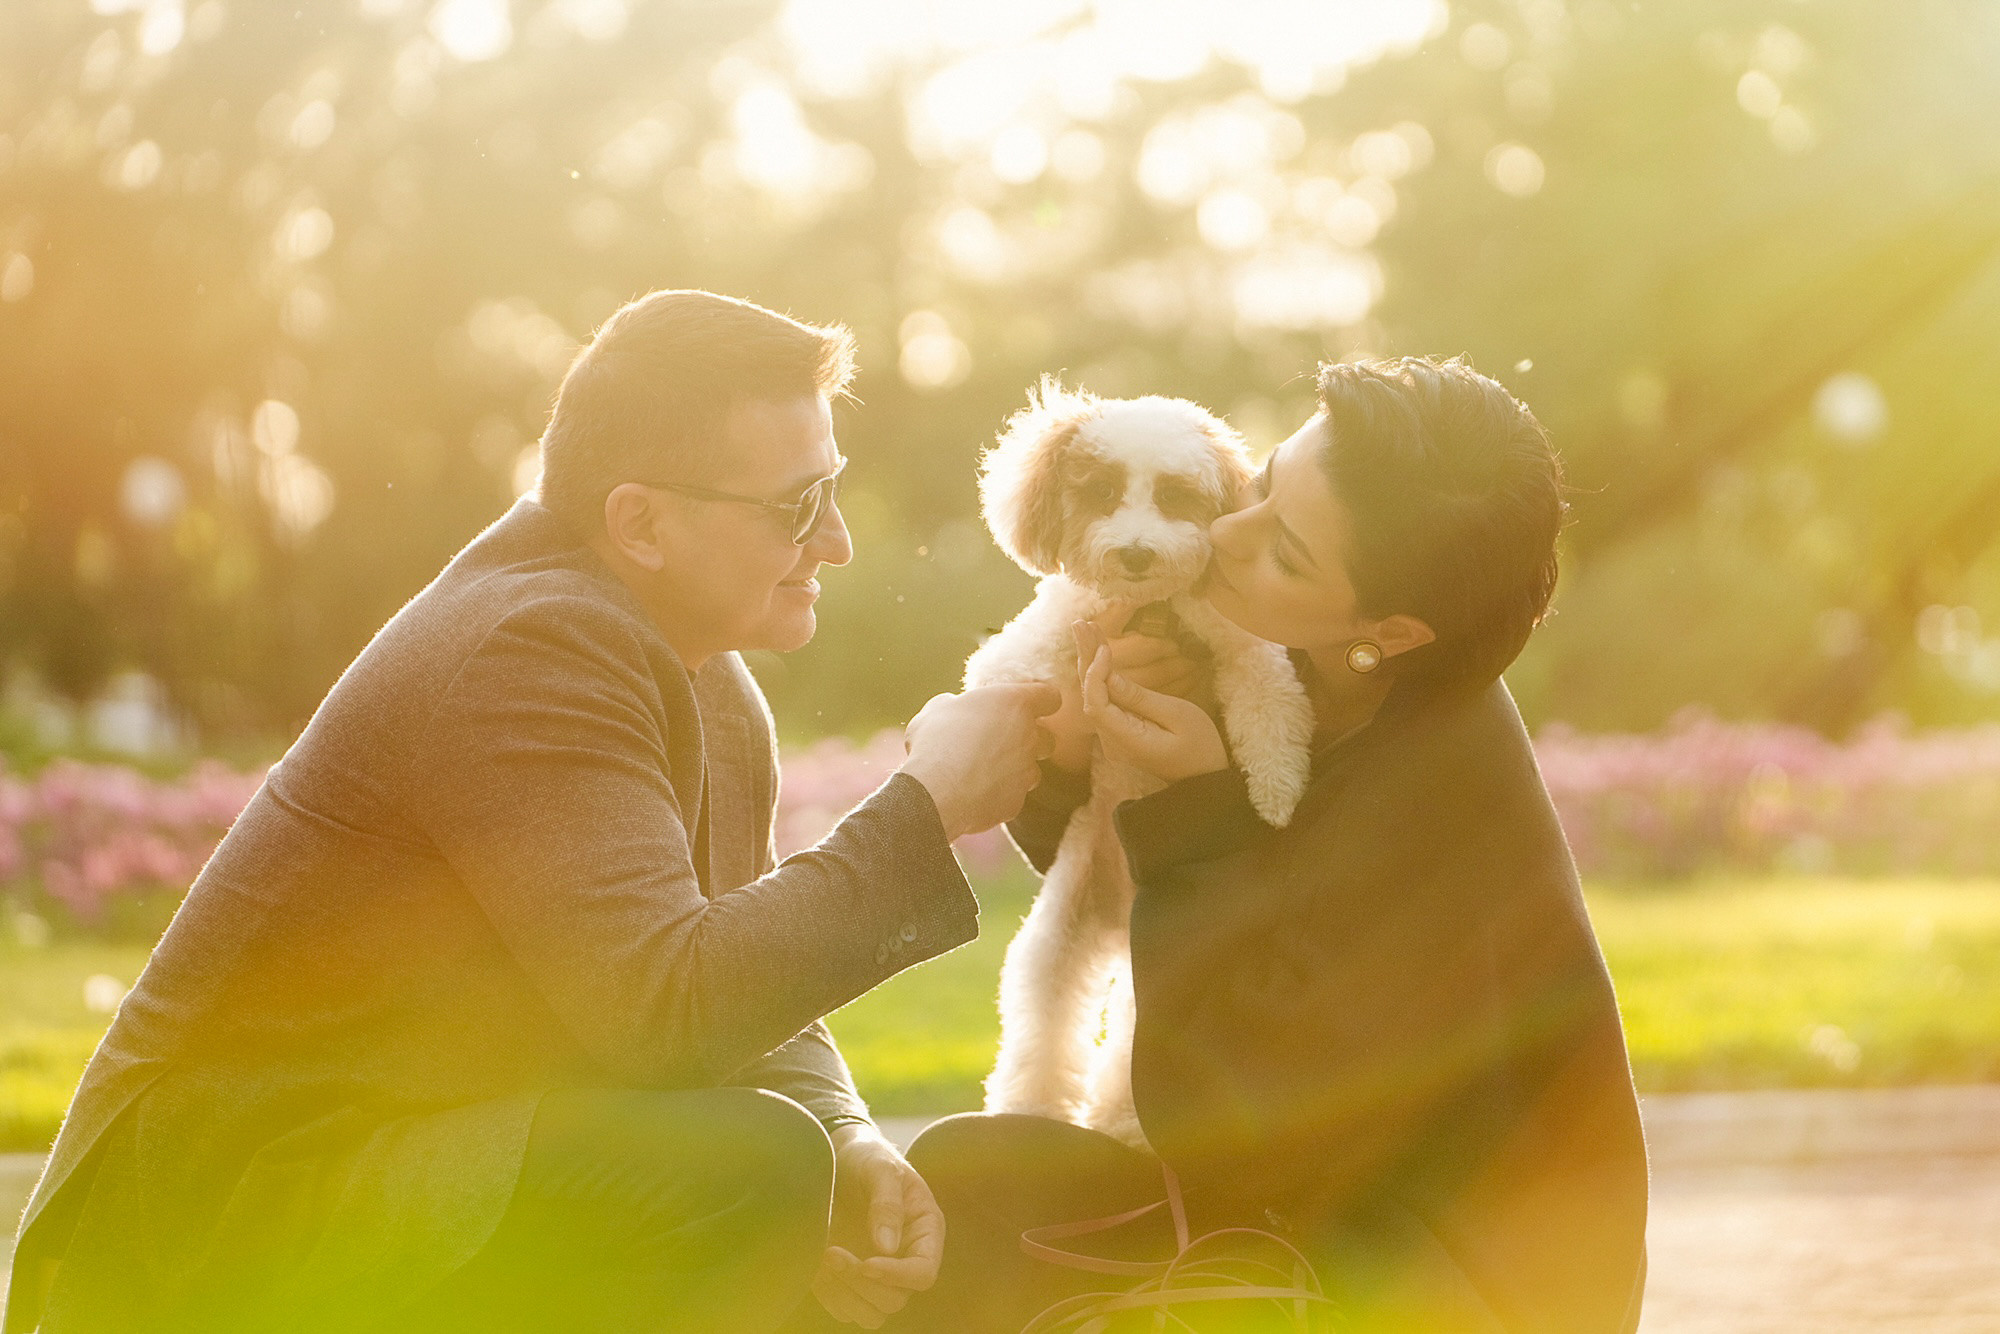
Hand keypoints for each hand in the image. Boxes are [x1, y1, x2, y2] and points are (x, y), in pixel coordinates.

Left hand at [809, 1125, 943, 1327]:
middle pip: (895, 1299)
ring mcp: (879, 1271)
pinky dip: (829, 1296)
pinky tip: (815, 1266)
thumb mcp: (880, 1168)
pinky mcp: (853, 1278)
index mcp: (925, 1231)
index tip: (866, 1263)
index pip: (923, 1273)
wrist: (837, 1156)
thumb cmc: (866, 1155)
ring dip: (845, 1295)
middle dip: (862, 1282)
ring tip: (824, 1260)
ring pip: (872, 1313)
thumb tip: (887, 1248)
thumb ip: (887, 1203)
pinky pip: (845, 1309)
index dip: (896, 1276)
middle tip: (834, 1253)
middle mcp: (906, 1257)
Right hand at [900, 682, 1061, 838]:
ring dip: (1014, 770)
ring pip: (1031, 771)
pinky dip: (997, 795)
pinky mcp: (1016, 803)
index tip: (1025, 706)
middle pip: (1048, 739)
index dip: (1040, 701)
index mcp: (1015, 704)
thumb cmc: (935, 741)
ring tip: (981, 772)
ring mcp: (1026, 773)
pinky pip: (1012, 796)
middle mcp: (1030, 738)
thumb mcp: (938, 708)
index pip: (1050, 697)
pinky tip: (971, 794)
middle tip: (999, 742)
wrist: (934, 793)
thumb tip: (956, 709)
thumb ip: (959, 705)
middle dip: (1030, 740)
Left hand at [1078, 626, 1228, 783]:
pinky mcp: (1120, 730)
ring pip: (1096, 695)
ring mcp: (1114, 737)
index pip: (1097, 704)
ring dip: (1091, 662)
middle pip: (1091, 695)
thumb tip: (1110, 676)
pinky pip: (1106, 700)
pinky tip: (1099, 652)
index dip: (1096, 674)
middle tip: (1081, 624)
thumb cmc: (1199, 745)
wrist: (1204, 777)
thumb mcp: (1177, 716)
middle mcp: (1113, 740)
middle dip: (1086, 658)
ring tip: (1086, 629)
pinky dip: (1101, 674)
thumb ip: (1140, 698)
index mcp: (1126, 739)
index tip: (1105, 649)